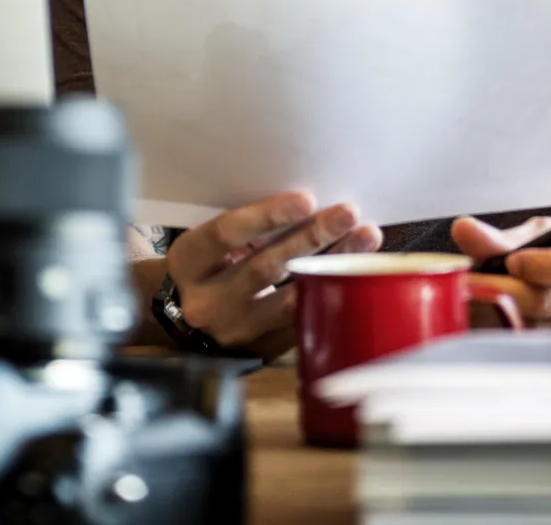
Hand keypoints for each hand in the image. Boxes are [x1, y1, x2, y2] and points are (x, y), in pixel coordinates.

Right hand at [166, 192, 381, 356]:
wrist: (185, 320)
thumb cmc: (207, 265)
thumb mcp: (209, 243)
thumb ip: (244, 227)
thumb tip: (306, 202)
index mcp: (188, 263)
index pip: (227, 233)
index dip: (268, 216)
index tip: (307, 199)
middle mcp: (206, 302)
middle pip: (265, 266)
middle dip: (312, 237)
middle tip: (347, 213)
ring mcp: (234, 332)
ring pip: (290, 298)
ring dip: (333, 265)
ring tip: (365, 237)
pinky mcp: (261, 351)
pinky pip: (303, 320)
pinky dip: (333, 292)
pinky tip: (358, 270)